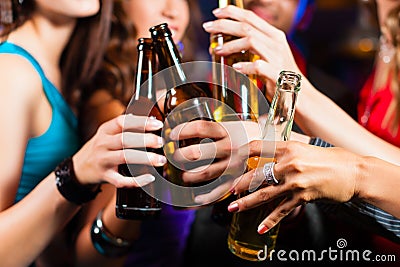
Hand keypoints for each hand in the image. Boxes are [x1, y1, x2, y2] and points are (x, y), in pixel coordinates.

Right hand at [73, 114, 165, 186]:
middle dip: (145, 140)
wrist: (79, 168)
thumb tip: (152, 119)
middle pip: (125, 139)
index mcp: (105, 130)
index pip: (122, 122)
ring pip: (125, 158)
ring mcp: (103, 160)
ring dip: (145, 158)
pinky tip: (149, 178)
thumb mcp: (108, 133)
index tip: (158, 124)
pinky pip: (121, 180)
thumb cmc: (101, 148)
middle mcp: (103, 144)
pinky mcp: (105, 176)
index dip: (141, 122)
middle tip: (161, 142)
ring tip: (161, 160)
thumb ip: (126, 127)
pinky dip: (137, 180)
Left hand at [169, 119, 260, 203]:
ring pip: (206, 172)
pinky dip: (207, 197)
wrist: (280, 146)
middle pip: (198, 152)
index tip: (171, 134)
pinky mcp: (239, 178)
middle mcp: (230, 147)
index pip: (200, 128)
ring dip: (191, 176)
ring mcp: (234, 164)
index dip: (182, 130)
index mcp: (228, 130)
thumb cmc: (254, 134)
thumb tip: (193, 128)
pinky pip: (220, 190)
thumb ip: (218, 127)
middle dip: (181, 156)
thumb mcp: (237, 124)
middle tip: (175, 157)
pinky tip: (197, 199)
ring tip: (185, 177)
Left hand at [203, 5, 300, 98]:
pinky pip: (259, 66)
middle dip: (224, 25)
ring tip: (217, 50)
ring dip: (230, 45)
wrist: (301, 96)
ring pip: (251, 41)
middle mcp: (276, 43)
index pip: (251, 17)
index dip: (232, 12)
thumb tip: (224, 44)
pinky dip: (245, 65)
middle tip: (207, 27)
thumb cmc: (280, 77)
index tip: (215, 13)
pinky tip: (235, 68)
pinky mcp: (278, 75)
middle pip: (247, 26)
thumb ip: (251, 48)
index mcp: (274, 36)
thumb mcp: (268, 56)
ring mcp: (278, 58)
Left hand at [229, 140, 358, 233]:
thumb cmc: (330, 159)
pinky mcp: (303, 197)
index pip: (257, 147)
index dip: (241, 154)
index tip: (231, 160)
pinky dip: (270, 220)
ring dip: (247, 202)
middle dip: (240, 183)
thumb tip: (265, 159)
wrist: (354, 172)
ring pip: (265, 194)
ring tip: (233, 208)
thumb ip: (284, 153)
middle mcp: (289, 163)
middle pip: (257, 174)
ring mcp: (295, 181)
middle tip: (229, 189)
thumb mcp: (304, 149)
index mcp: (288, 147)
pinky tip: (261, 227)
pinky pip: (282, 210)